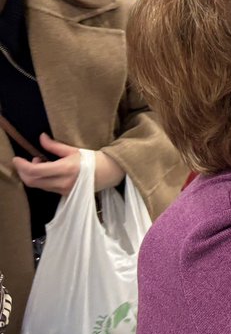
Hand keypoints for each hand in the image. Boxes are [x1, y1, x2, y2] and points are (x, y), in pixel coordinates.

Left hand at [11, 134, 125, 193]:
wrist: (110, 173)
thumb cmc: (93, 159)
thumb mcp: (74, 150)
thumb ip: (55, 146)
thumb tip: (40, 137)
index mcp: (65, 169)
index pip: (35, 171)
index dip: (22, 165)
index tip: (17, 159)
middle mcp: (62, 183)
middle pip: (32, 181)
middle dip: (24, 172)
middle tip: (27, 161)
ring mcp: (63, 191)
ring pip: (38, 186)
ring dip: (33, 175)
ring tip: (41, 163)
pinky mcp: (65, 195)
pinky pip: (47, 188)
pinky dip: (42, 180)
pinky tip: (48, 171)